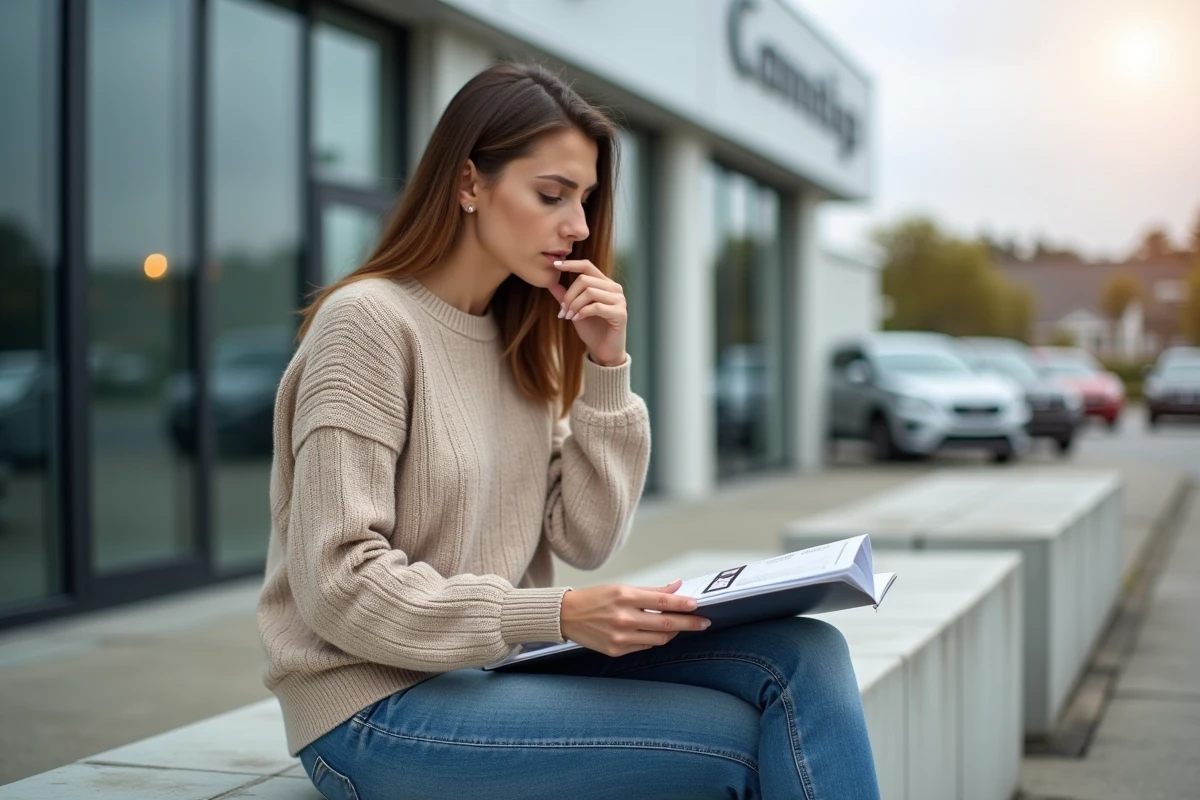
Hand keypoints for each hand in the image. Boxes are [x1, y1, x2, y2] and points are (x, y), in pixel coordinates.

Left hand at [547, 260, 627, 366]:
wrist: (604, 351)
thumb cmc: (591, 330)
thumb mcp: (574, 310)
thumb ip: (565, 296)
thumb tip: (550, 282)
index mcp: (605, 284)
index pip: (588, 266)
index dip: (571, 264)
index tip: (555, 265)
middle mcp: (614, 288)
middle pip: (585, 280)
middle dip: (569, 295)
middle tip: (563, 310)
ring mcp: (620, 300)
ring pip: (590, 292)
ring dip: (574, 305)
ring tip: (569, 316)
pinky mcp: (620, 313)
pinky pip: (596, 306)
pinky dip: (583, 312)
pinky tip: (577, 319)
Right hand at [559, 579, 710, 657]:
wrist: (566, 616)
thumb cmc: (594, 599)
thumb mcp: (622, 588)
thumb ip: (652, 590)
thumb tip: (676, 585)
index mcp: (626, 596)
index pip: (663, 601)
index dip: (684, 604)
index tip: (697, 605)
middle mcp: (624, 618)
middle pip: (667, 623)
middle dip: (689, 623)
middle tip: (704, 623)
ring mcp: (620, 637)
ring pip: (659, 638)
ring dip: (673, 633)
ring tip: (680, 626)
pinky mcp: (617, 651)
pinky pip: (645, 646)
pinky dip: (654, 639)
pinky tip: (655, 632)